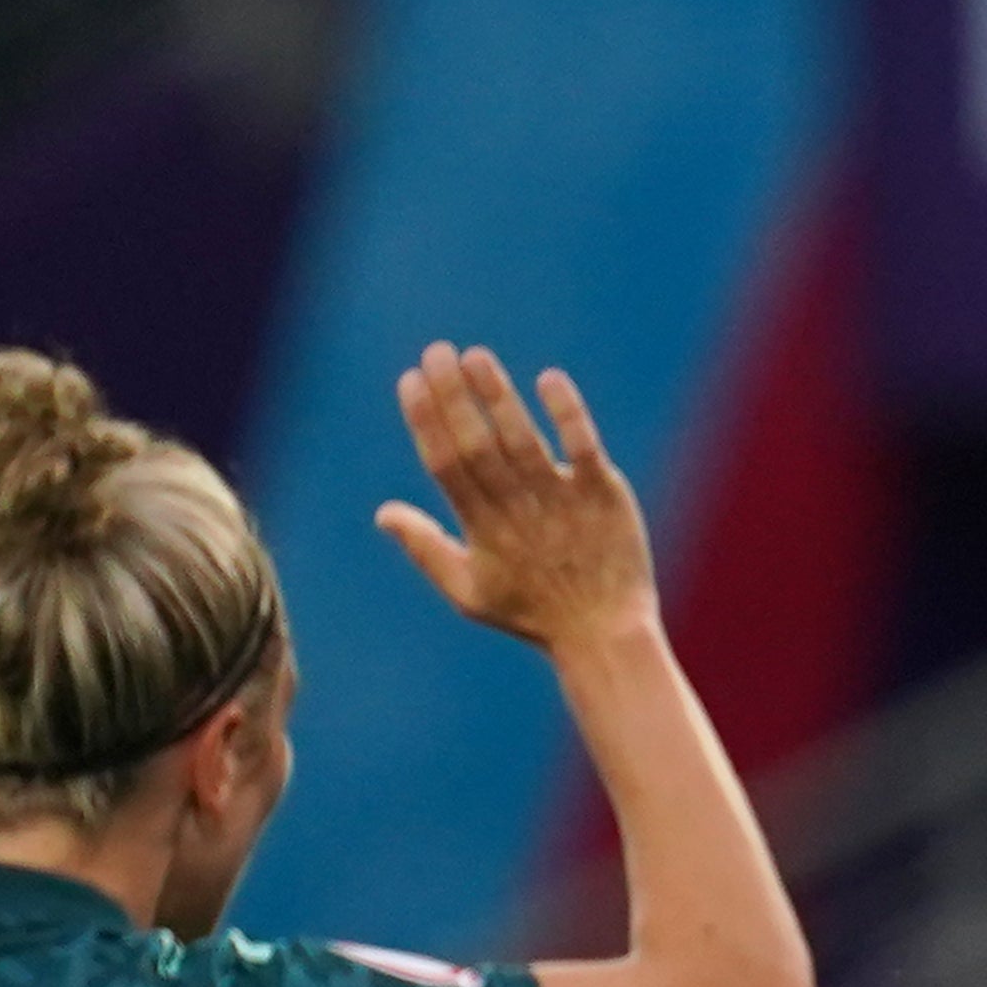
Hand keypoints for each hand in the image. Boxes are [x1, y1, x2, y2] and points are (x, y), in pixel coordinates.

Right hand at [376, 350, 657, 653]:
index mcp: (482, 530)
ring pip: (523, 441)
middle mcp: (519, 512)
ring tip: (476, 357)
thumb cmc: (531, 614)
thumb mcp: (469, 592)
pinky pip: (583, 448)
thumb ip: (425, 548)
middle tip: (437, 351)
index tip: (410, 380)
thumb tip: (382, 512)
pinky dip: (567, 414)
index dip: (426, 420)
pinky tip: (549, 378)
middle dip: (455, 397)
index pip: (446, 465)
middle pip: (479, 445)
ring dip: (498, 396)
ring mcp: (562, 502)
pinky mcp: (603, 497)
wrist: (604, 636)